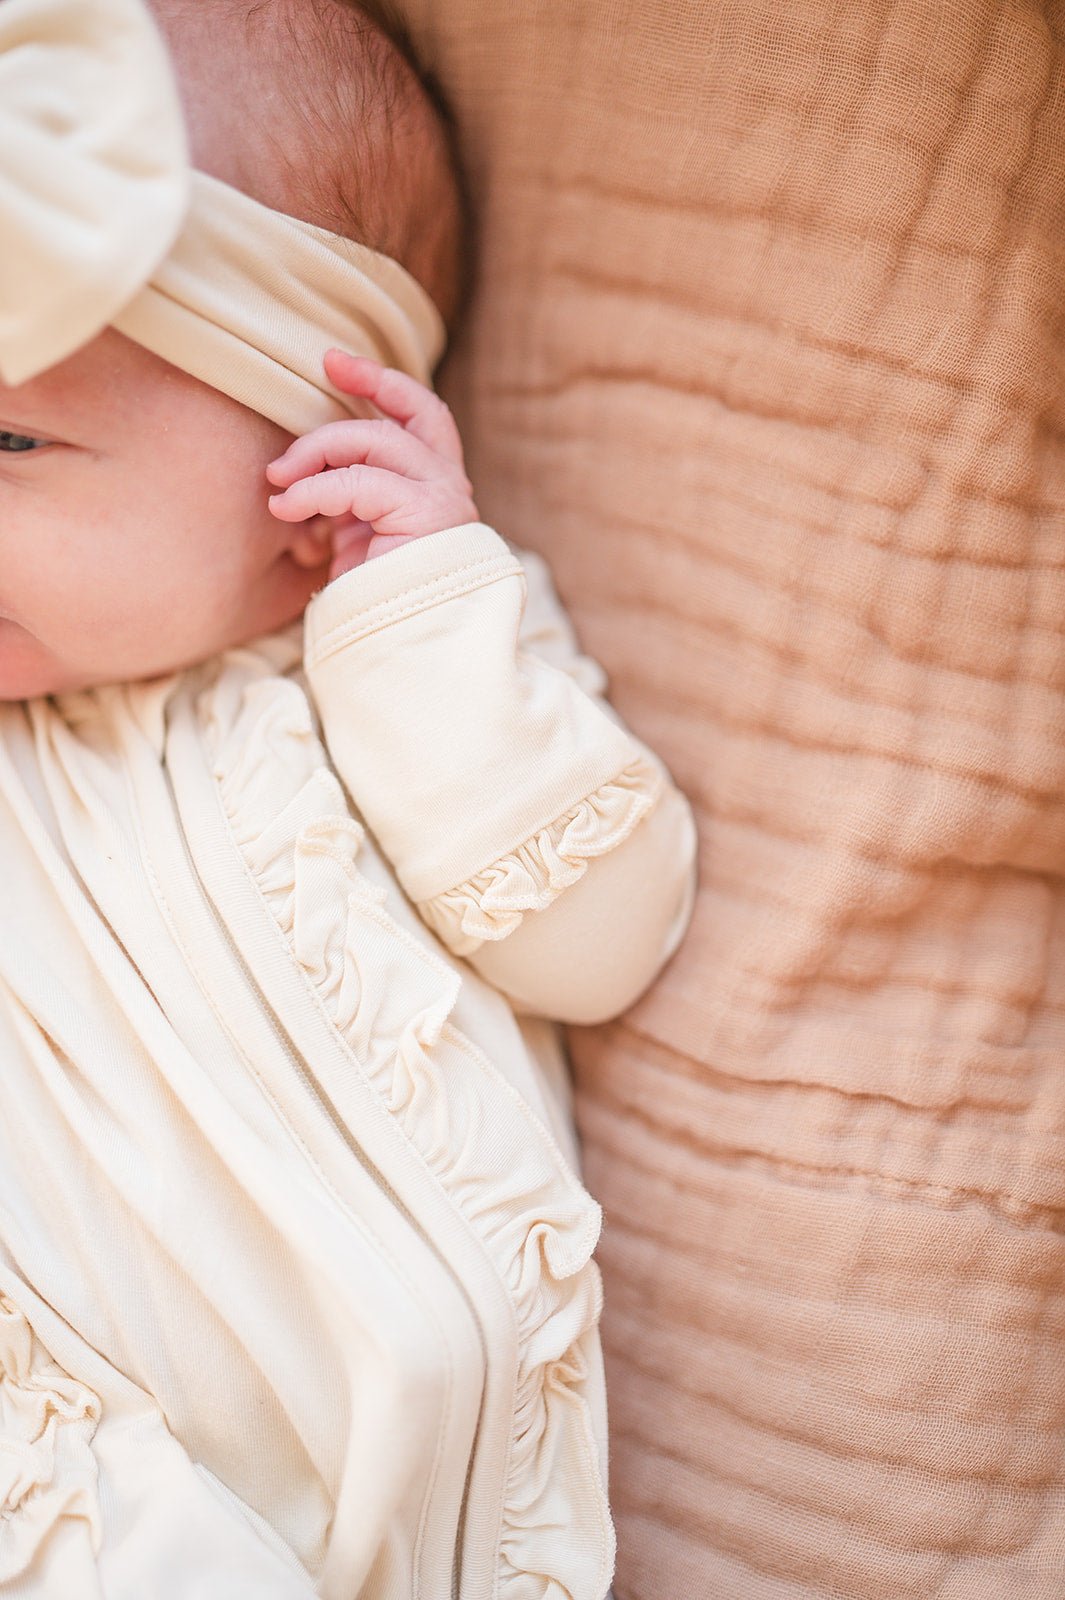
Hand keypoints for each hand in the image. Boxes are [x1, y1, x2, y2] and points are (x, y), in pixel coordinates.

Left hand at [266, 350, 478, 580]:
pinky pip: (358, 482)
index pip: (421, 414)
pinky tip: (287, 508)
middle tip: (302, 400)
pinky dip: (314, 490)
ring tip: (279, 479)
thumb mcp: (359, 534)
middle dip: (355, 391)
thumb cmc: (378, 599)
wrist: (406, 647)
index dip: (382, 383)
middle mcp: (448, 486)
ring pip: (375, 440)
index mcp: (436, 486)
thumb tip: (299, 469)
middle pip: (402, 415)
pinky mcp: (425, 515)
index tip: (335, 363)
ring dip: (317, 452)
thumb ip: (348, 495)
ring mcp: (442, 498)